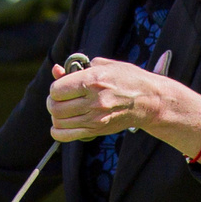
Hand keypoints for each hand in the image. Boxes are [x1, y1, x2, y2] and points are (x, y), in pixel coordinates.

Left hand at [45, 54, 170, 141]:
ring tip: (62, 110)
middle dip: (53, 102)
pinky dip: (58, 131)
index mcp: (93, 81)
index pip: (57, 90)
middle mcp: (93, 101)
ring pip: (58, 122)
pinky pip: (65, 136)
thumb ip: (78, 68)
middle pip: (56, 107)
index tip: (61, 87)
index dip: (56, 88)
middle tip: (58, 99)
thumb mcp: (104, 65)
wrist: (147, 101)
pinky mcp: (96, 130)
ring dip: (56, 116)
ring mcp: (95, 118)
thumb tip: (57, 71)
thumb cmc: (127, 79)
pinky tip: (63, 123)